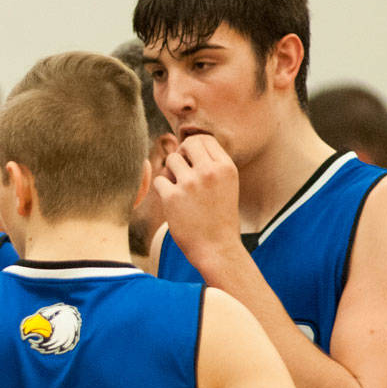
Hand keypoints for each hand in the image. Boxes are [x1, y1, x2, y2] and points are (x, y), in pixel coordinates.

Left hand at [153, 134, 244, 275]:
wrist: (217, 248)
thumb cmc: (221, 218)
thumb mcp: (227, 185)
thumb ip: (212, 166)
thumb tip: (187, 146)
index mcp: (226, 167)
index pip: (204, 139)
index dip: (193, 147)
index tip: (191, 161)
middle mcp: (209, 171)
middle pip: (186, 144)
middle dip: (181, 154)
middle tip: (181, 172)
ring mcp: (190, 183)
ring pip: (171, 160)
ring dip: (170, 172)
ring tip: (178, 189)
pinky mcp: (173, 197)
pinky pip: (159, 180)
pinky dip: (162, 189)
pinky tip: (172, 202)